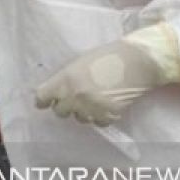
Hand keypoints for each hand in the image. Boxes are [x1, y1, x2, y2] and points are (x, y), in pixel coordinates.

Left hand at [35, 23, 179, 125]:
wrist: (136, 61)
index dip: (44, 100)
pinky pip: (98, 123)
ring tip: (95, 98)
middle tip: (77, 97)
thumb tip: (55, 93)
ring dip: (84, 112)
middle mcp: (75, 95)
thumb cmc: (107, 57)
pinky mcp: (108, 116)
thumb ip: (65, 79)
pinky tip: (107, 104)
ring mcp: (91, 108)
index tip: (45, 102)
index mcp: (65, 79)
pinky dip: (101, 117)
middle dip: (66, 105)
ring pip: (79, 119)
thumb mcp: (79, 64)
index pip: (43, 97)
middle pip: (60, 111)